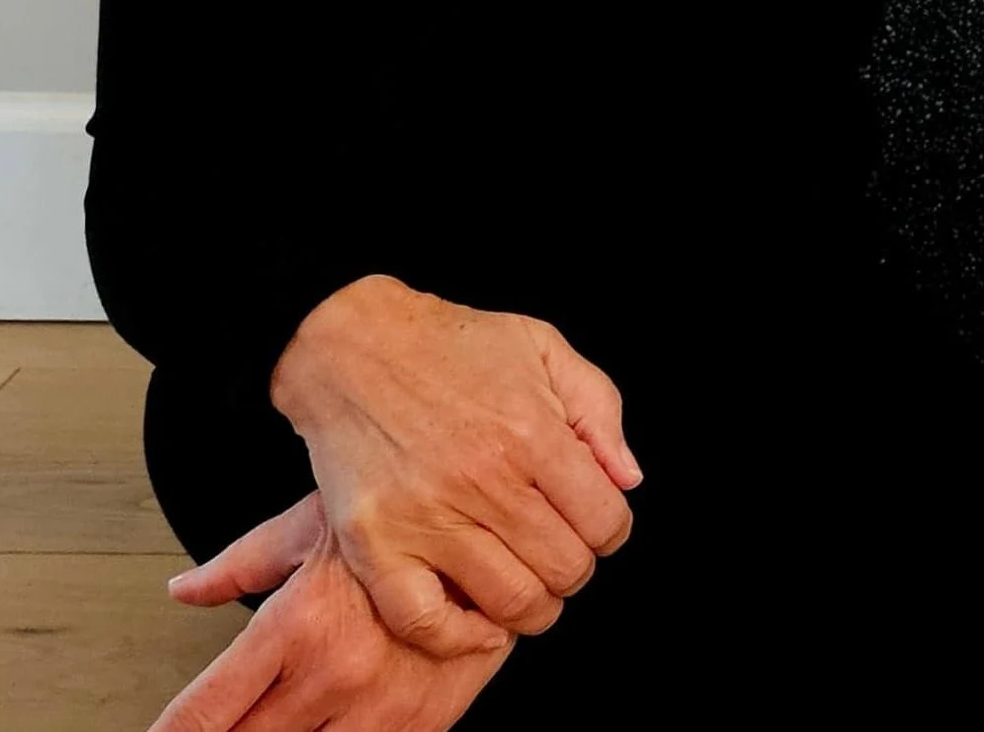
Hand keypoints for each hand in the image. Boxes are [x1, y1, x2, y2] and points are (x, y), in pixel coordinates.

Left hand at [151, 494, 512, 731]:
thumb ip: (241, 564)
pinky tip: (328, 729)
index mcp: (294, 625)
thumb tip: (181, 590)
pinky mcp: (421, 729)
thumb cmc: (408, 517)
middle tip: (224, 727)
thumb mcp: (315, 525)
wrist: (508, 531)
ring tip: (282, 721)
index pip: (202, 714)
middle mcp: (331, 675)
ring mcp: (378, 710)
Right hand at [269, 275, 640, 658]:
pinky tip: (480, 621)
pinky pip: (425, 622)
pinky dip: (460, 637)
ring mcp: (426, 519)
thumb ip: (600, 410)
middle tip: (558, 548)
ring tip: (527, 580)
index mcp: (532, 433)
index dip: (610, 530)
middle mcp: (483, 481)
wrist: (355, 347)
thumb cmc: (454, 346)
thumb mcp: (545, 348)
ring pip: (509, 604)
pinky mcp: (375, 546)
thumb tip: (628, 479)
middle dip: (575, 567)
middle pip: (564, 570)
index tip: (593, 521)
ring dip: (532, 605)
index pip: (605, 522)